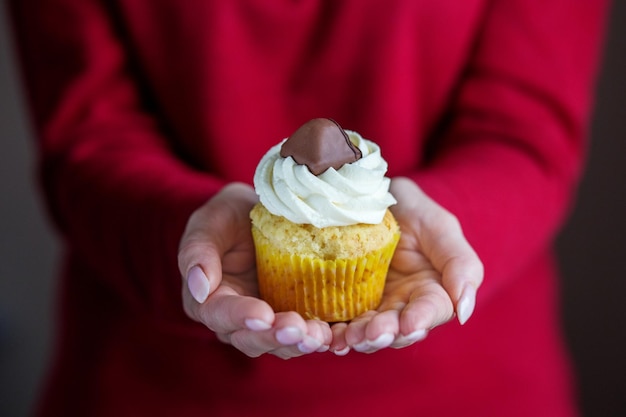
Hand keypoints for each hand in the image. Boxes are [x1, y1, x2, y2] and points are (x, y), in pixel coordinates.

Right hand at [178, 182, 331, 358]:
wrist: (259, 217)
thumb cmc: (228, 217)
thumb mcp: (210, 223)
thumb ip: (198, 251)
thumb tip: (199, 288)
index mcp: (208, 300)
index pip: (220, 314)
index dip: (240, 317)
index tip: (262, 314)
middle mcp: (236, 320)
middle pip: (251, 338)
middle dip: (275, 337)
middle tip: (297, 329)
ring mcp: (266, 322)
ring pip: (279, 344)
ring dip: (299, 343)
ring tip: (320, 336)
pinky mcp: (293, 316)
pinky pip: (303, 335)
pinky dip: (318, 338)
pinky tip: (334, 335)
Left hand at [331, 177, 483, 353]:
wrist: (373, 196)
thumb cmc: (415, 211)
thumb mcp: (441, 228)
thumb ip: (461, 266)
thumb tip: (464, 312)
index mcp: (433, 292)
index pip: (431, 311)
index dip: (420, 320)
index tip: (409, 325)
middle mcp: (404, 305)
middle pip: (397, 329)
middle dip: (385, 334)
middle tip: (372, 335)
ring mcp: (374, 306)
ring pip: (369, 329)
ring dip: (359, 337)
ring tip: (348, 338)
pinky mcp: (346, 302)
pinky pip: (342, 320)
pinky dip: (336, 332)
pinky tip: (328, 338)